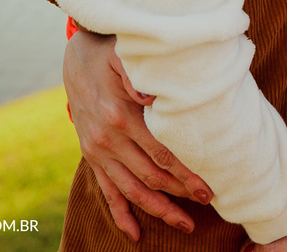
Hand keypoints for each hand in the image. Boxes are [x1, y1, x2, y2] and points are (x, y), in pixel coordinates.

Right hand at [63, 29, 213, 240]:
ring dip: (158, 210)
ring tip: (185, 224)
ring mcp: (98, 151)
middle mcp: (108, 139)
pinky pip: (106, 191)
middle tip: (210, 202)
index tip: (209, 187)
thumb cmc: (111, 53)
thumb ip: (137, 75)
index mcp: (121, 116)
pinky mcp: (92, 156)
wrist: (76, 56)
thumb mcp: (124, 54)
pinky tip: (134, 234)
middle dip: (181, 193)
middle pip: (150, 176)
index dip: (186, 173)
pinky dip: (120, 214)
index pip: (161, 154)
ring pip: (131, 190)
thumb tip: (149, 97)